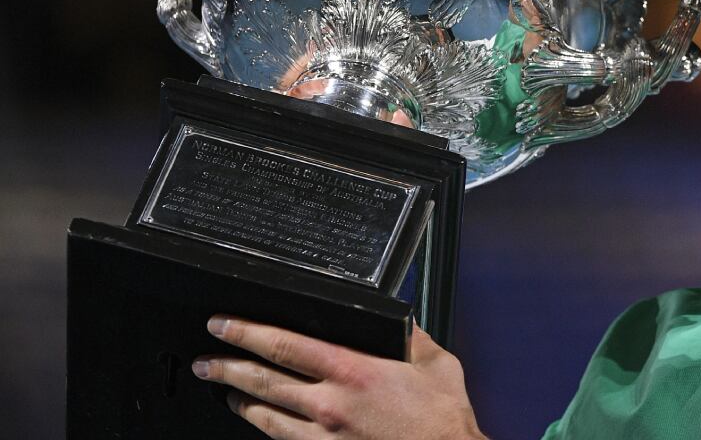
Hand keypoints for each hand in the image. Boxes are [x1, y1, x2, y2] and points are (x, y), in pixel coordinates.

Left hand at [192, 315, 485, 439]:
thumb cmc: (443, 422)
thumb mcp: (437, 365)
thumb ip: (412, 338)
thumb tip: (400, 322)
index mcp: (354, 371)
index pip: (285, 345)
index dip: (247, 332)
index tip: (224, 324)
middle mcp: (331, 405)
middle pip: (264, 381)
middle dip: (228, 367)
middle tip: (207, 359)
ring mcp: (324, 438)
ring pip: (267, 416)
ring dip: (240, 400)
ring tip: (224, 391)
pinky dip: (267, 430)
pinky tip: (260, 422)